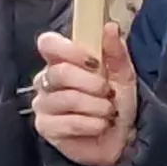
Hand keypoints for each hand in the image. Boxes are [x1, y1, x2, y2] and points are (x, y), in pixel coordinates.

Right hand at [30, 31, 136, 165]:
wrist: (122, 138)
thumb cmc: (118, 103)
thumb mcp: (123, 74)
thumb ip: (115, 51)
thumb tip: (110, 27)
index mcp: (61, 60)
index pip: (48, 43)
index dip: (69, 50)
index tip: (94, 62)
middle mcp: (46, 80)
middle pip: (59, 72)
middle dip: (91, 83)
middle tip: (108, 92)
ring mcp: (43, 104)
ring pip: (66, 98)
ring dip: (95, 106)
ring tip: (108, 111)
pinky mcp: (45, 127)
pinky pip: (67, 122)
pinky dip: (91, 124)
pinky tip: (100, 126)